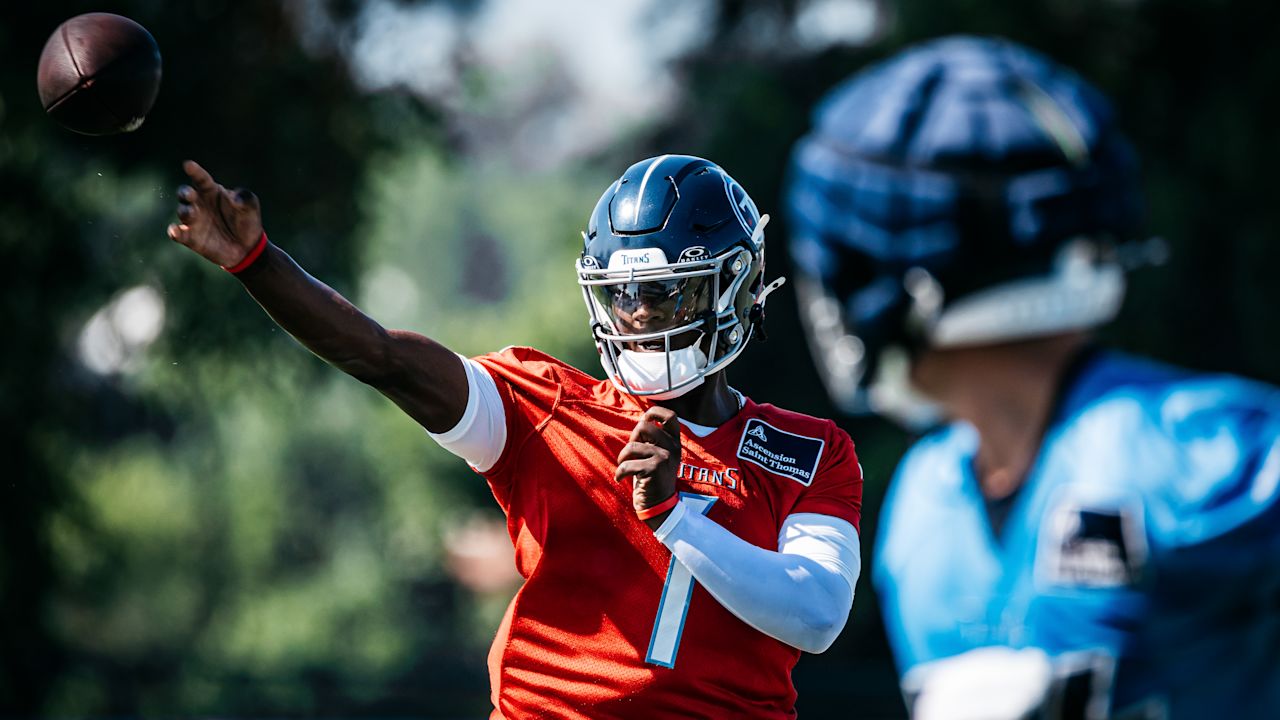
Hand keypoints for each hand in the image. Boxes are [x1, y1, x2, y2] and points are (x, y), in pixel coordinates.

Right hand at [166, 160, 263, 267]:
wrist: (247, 247)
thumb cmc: (247, 220)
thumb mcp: (251, 206)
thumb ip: (245, 197)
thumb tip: (235, 199)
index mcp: (211, 191)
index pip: (201, 179)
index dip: (194, 172)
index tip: (188, 165)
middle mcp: (198, 203)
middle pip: (185, 193)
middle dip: (185, 192)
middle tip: (191, 195)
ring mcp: (193, 220)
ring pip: (182, 211)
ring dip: (185, 211)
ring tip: (193, 213)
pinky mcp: (190, 237)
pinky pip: (178, 233)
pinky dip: (175, 232)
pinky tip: (175, 231)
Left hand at [615, 406, 681, 528]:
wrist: (659, 506)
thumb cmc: (652, 478)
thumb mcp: (657, 455)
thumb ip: (653, 439)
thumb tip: (642, 421)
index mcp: (674, 442)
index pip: (670, 416)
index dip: (654, 413)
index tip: (644, 422)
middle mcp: (672, 448)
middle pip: (644, 426)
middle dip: (632, 438)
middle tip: (632, 454)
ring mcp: (665, 457)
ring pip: (632, 446)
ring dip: (622, 457)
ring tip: (624, 467)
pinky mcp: (655, 469)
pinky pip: (627, 464)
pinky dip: (619, 472)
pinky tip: (620, 479)